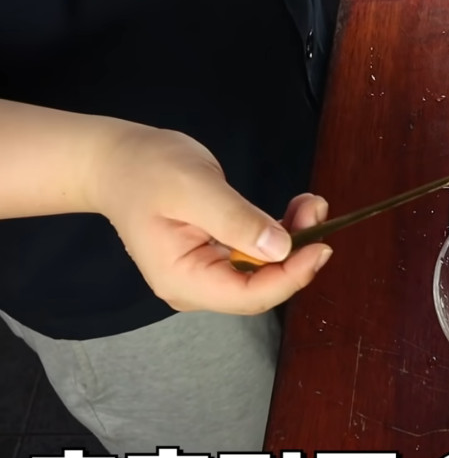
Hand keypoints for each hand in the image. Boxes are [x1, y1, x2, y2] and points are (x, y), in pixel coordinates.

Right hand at [90, 126, 332, 314]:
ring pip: (266, 271)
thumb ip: (236, 220)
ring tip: (310, 204)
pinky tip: (297, 209)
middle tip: (317, 210)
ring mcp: (208, 276)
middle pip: (262, 287)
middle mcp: (197, 288)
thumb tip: (281, 249)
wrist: (118, 161)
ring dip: (295, 240)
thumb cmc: (146, 170)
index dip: (291, 277)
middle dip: (297, 254)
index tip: (320, 246)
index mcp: (183, 280)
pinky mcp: (219, 259)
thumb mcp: (193, 187)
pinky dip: (282, 234)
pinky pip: (260, 256)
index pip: (249, 296)